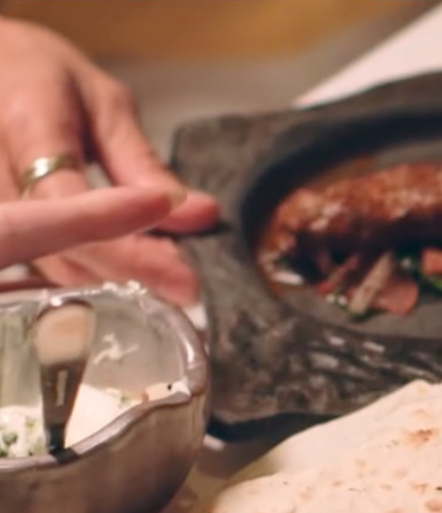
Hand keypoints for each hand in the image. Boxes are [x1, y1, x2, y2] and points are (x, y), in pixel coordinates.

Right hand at [0, 18, 218, 304]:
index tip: (183, 268)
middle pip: (63, 248)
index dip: (127, 242)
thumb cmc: (45, 78)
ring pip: (57, 267)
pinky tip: (136, 274)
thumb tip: (200, 214)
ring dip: (119, 279)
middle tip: (190, 284)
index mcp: (23, 126)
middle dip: (133, 272)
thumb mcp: (102, 103)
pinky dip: (98, 275)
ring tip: (172, 279)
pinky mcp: (6, 230)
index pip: (68, 202)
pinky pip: (50, 266)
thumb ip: (143, 163)